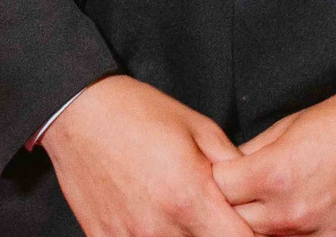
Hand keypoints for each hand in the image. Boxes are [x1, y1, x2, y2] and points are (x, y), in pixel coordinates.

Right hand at [43, 75, 253, 236]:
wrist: (78, 111)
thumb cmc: (139, 112)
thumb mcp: (200, 128)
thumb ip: (235, 167)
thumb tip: (257, 195)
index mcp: (190, 198)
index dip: (249, 235)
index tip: (246, 225)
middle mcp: (161, 227)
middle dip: (215, 234)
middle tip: (208, 211)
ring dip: (183, 236)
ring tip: (176, 207)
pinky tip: (148, 214)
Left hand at [212, 92, 335, 235]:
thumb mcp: (291, 124)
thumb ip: (254, 152)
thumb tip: (229, 167)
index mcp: (273, 174)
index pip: (218, 189)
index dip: (220, 180)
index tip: (228, 174)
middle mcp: (292, 212)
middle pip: (237, 223)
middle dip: (236, 207)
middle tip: (248, 193)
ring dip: (266, 226)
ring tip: (280, 205)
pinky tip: (306, 221)